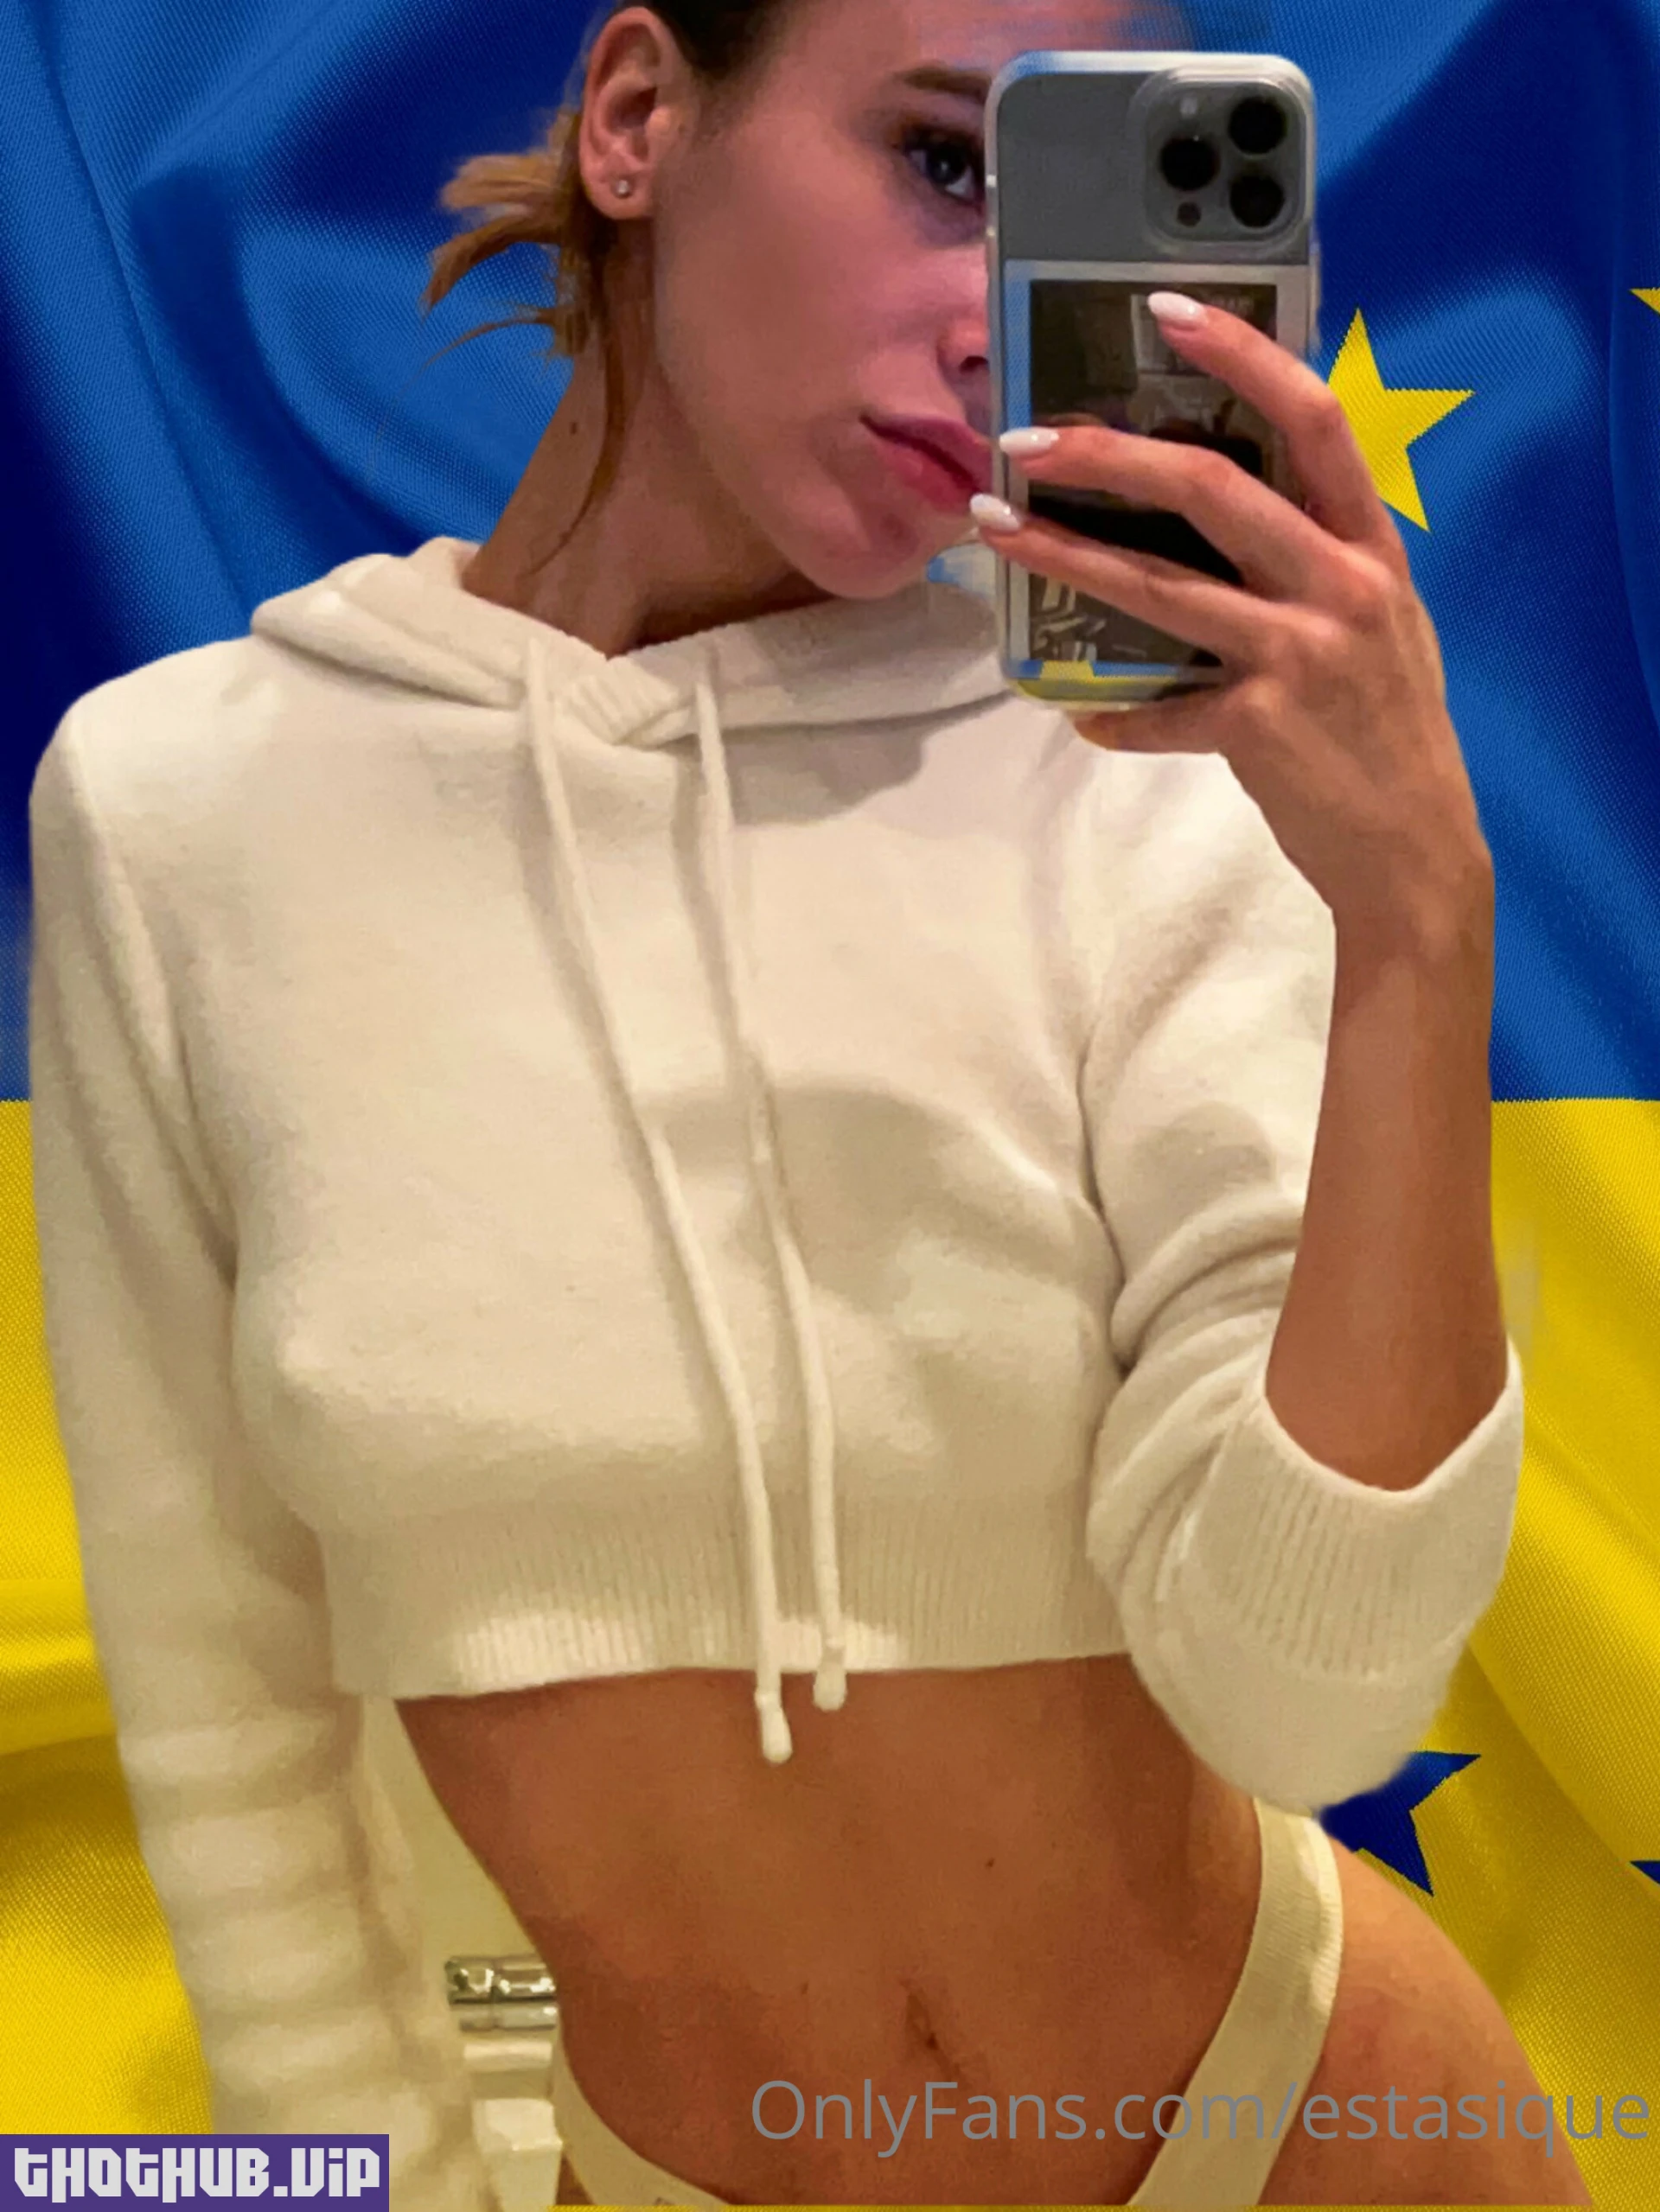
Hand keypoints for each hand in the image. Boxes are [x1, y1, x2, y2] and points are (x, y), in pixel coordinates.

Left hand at [976, 295, 1493, 958]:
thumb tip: (1221, 520)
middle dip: (1108, 454)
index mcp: (1370, 546)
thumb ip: (1316, 565)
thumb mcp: (1378, 626)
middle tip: (1028, 439)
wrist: (1416, 852)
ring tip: (999, 529)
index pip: (1314, 419)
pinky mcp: (1258, 725)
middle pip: (1211, 486)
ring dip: (1067, 556)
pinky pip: (1159, 712)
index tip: (1168, 311)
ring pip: (1160, 585)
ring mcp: (1299, 654)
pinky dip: (1115, 717)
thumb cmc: (1388, 732)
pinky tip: (1079, 714)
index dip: (1243, 355)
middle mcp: (1340, 585)